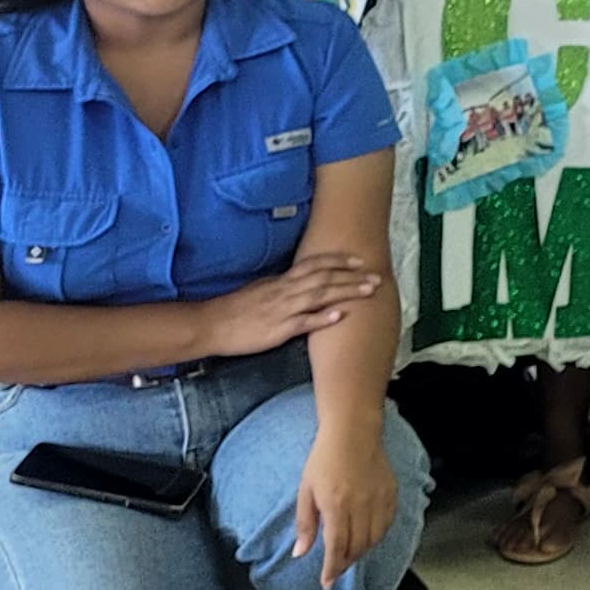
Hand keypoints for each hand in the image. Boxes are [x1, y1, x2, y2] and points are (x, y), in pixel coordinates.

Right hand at [192, 252, 381, 358]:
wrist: (212, 324)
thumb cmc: (236, 309)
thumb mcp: (262, 290)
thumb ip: (284, 286)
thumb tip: (303, 282)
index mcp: (281, 281)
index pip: (315, 265)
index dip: (339, 260)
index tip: (361, 259)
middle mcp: (285, 291)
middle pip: (324, 278)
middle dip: (352, 276)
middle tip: (377, 276)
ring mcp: (283, 309)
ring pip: (319, 296)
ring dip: (346, 291)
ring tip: (369, 291)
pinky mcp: (277, 330)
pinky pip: (302, 322)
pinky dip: (322, 318)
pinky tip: (340, 316)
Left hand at [292, 433, 399, 589]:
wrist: (352, 432)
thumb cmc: (323, 459)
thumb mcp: (305, 491)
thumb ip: (306, 524)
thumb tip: (300, 553)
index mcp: (336, 505)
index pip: (337, 547)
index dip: (332, 569)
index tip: (326, 583)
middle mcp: (360, 505)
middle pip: (357, 547)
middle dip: (345, 563)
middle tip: (335, 569)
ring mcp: (379, 500)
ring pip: (374, 539)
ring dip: (361, 552)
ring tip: (349, 554)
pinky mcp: (391, 494)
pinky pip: (387, 525)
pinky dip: (377, 536)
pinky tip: (367, 536)